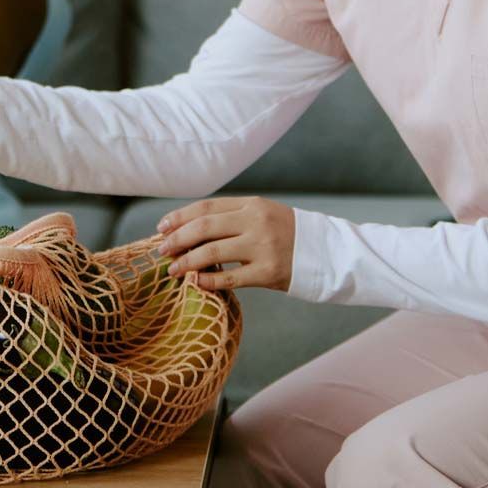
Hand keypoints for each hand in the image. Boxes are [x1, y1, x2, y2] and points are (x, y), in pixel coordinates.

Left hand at [157, 197, 296, 292]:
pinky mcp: (269, 272)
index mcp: (252, 204)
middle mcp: (256, 221)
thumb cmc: (288, 234)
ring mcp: (263, 247)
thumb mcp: (263, 214)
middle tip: (161, 249)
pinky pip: (230, 277)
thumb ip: (233, 217)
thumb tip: (190, 228)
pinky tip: (195, 283)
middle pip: (204, 227)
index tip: (161, 227)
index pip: (207, 207)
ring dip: (187, 262)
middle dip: (177, 239)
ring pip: (213, 252)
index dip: (180, 217)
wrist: (327, 252)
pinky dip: (208, 280)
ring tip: (172, 269)